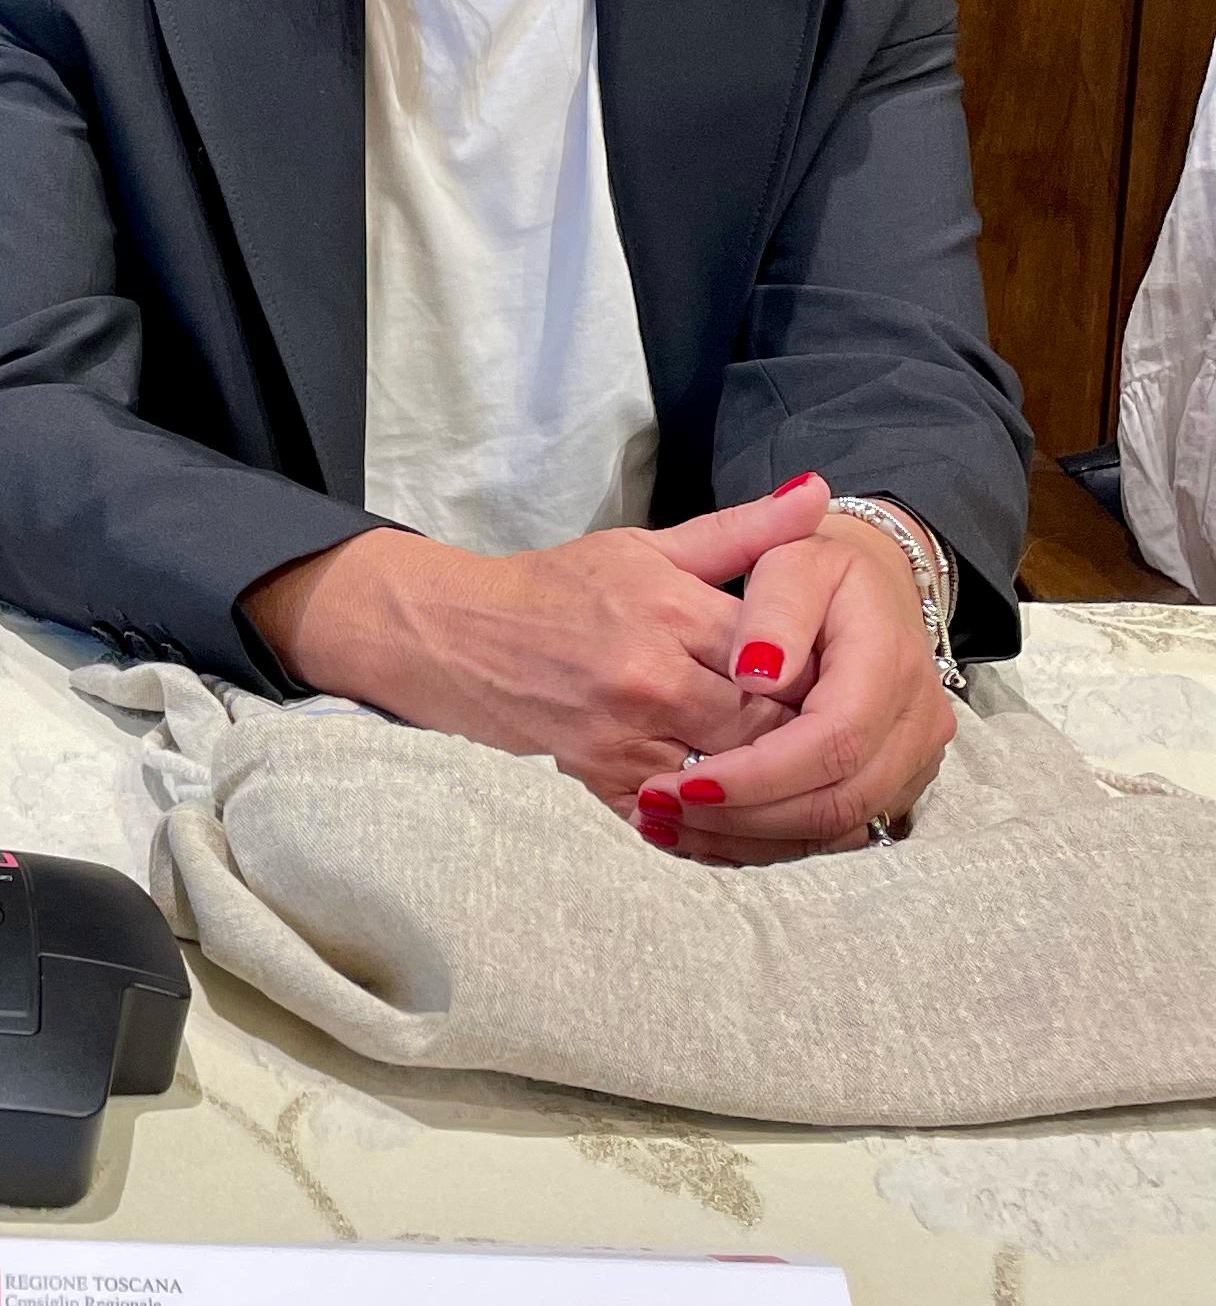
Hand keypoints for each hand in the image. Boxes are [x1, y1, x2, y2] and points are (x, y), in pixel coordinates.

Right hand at [244, 477, 831, 801]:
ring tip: (806, 772)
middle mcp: (650, 679)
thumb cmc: (562, 587)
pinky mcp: (602, 780)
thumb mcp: (650, 546)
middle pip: (765, 725)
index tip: (844, 678)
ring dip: (771, 778)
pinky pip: (684, 812)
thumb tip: (819, 493)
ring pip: (731, 776)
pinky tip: (749, 804)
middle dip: (803, 732)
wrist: (462, 637)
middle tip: (838, 733)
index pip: (780, 657)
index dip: (820, 674)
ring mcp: (624, 737)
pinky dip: (720, 813)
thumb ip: (742, 532)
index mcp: (671, 612)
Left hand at [635, 506, 952, 860]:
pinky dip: (769, 839)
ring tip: (671, 826)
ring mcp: (912, 761)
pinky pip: (835, 832)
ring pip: (836, 828)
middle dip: (745, 816)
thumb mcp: (793, 562)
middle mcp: (916, 723)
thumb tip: (755, 674)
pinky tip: (708, 831)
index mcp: (892, 665)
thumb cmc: (819, 571)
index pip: (831, 742)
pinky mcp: (894, 785)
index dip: (758, 774)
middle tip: (662, 810)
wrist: (869, 590)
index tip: (684, 783)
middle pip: (836, 800)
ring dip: (750, 837)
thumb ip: (775, 610)